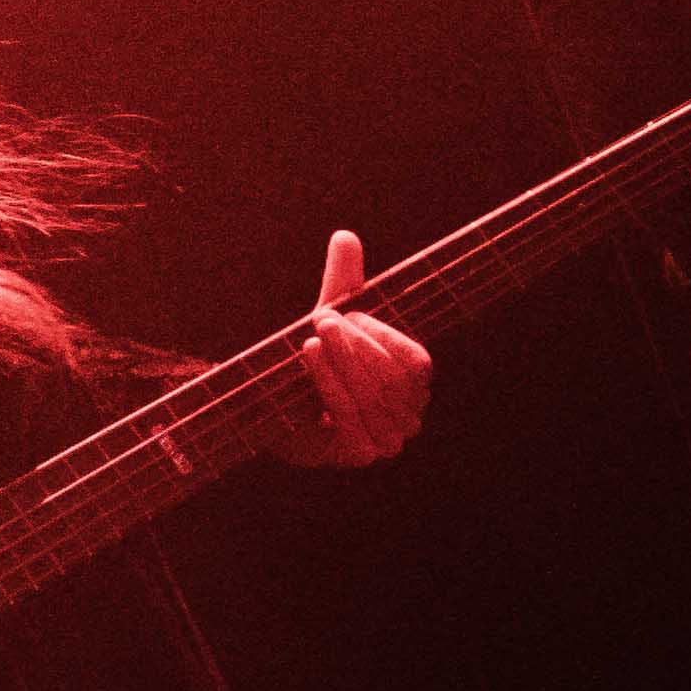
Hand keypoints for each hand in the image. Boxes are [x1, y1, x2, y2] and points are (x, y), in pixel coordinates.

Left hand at [280, 230, 431, 466]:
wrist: (274, 406)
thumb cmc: (314, 360)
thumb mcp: (330, 318)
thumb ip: (343, 283)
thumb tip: (345, 236)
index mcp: (413, 384)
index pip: (415, 361)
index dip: (379, 335)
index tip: (342, 312)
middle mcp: (409, 415)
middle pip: (394, 379)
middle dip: (354, 346)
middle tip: (320, 321)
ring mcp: (388, 440)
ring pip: (372, 397)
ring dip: (339, 363)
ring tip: (310, 339)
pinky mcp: (359, 454)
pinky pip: (351, 419)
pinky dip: (329, 385)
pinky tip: (309, 359)